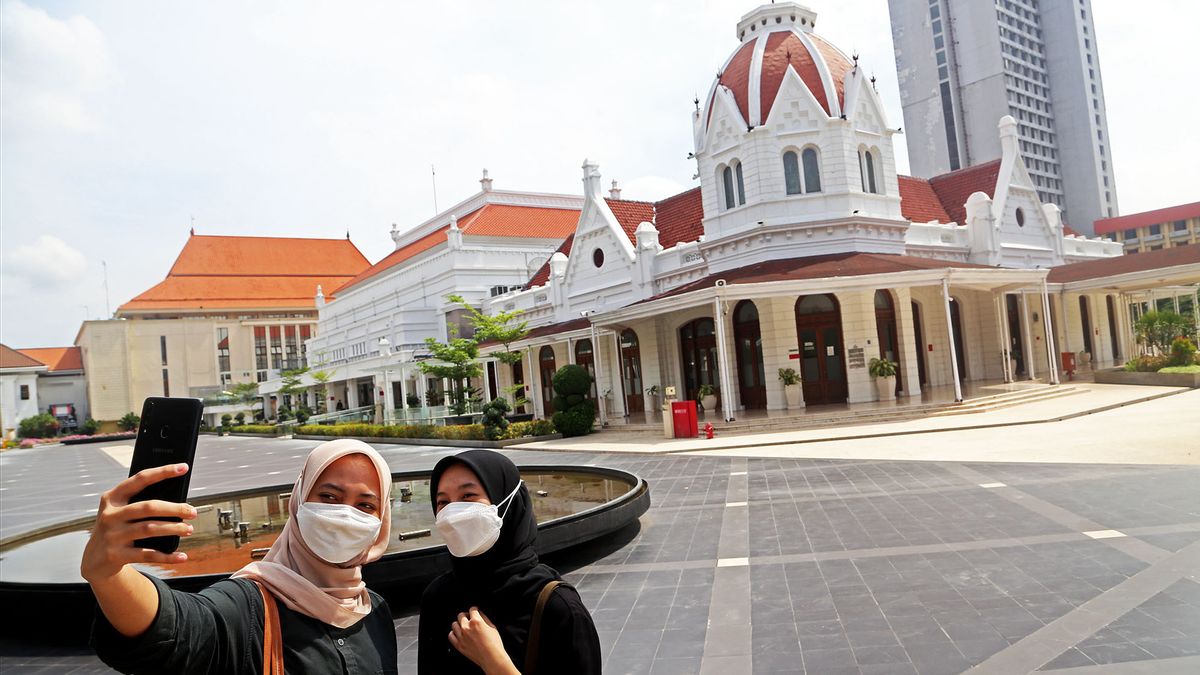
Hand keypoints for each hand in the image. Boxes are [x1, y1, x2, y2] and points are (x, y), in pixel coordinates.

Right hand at [80, 463, 197, 581]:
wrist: (94, 560)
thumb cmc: (117, 529)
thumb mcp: (121, 512)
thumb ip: (141, 503)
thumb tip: (179, 501)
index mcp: (112, 498)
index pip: (140, 479)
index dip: (162, 472)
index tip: (183, 467)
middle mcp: (110, 515)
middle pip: (148, 507)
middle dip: (174, 508)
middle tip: (193, 512)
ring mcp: (112, 536)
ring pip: (149, 529)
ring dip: (173, 529)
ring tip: (189, 529)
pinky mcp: (115, 555)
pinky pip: (147, 555)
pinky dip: (167, 556)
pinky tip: (182, 556)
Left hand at [448, 607, 518, 674]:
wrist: (492, 658)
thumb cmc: (494, 644)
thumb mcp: (493, 627)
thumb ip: (485, 618)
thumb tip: (480, 614)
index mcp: (476, 621)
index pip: (472, 609)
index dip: (474, 609)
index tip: (475, 611)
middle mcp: (466, 627)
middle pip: (460, 615)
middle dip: (466, 615)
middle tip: (469, 618)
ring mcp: (461, 637)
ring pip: (454, 624)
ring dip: (459, 624)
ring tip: (463, 626)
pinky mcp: (459, 645)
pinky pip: (451, 635)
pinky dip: (454, 633)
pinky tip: (458, 634)